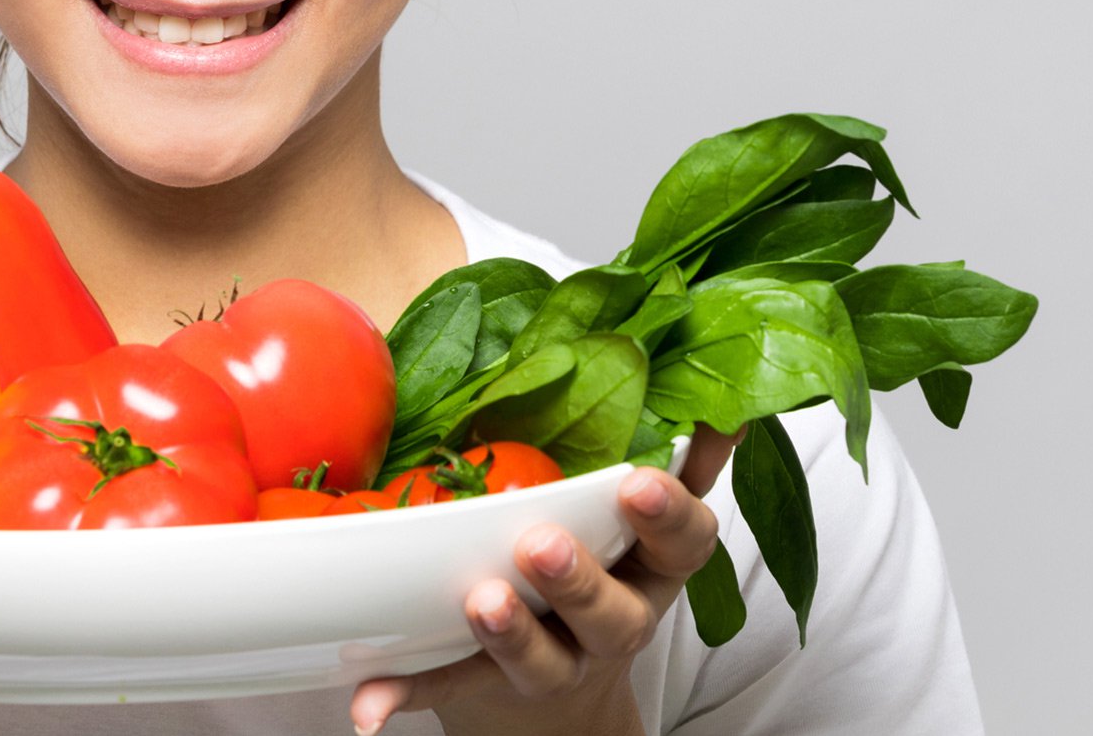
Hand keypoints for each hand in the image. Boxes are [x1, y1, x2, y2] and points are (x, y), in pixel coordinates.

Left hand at [347, 425, 742, 735]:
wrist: (562, 700)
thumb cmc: (606, 570)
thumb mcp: (647, 520)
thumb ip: (682, 457)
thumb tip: (724, 393)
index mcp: (654, 570)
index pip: (684, 545)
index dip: (668, 515)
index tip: (637, 481)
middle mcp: (615, 623)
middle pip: (615, 615)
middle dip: (580, 580)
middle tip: (540, 543)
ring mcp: (556, 664)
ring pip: (544, 659)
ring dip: (510, 634)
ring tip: (481, 601)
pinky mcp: (490, 691)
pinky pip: (449, 691)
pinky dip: (408, 693)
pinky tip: (369, 700)